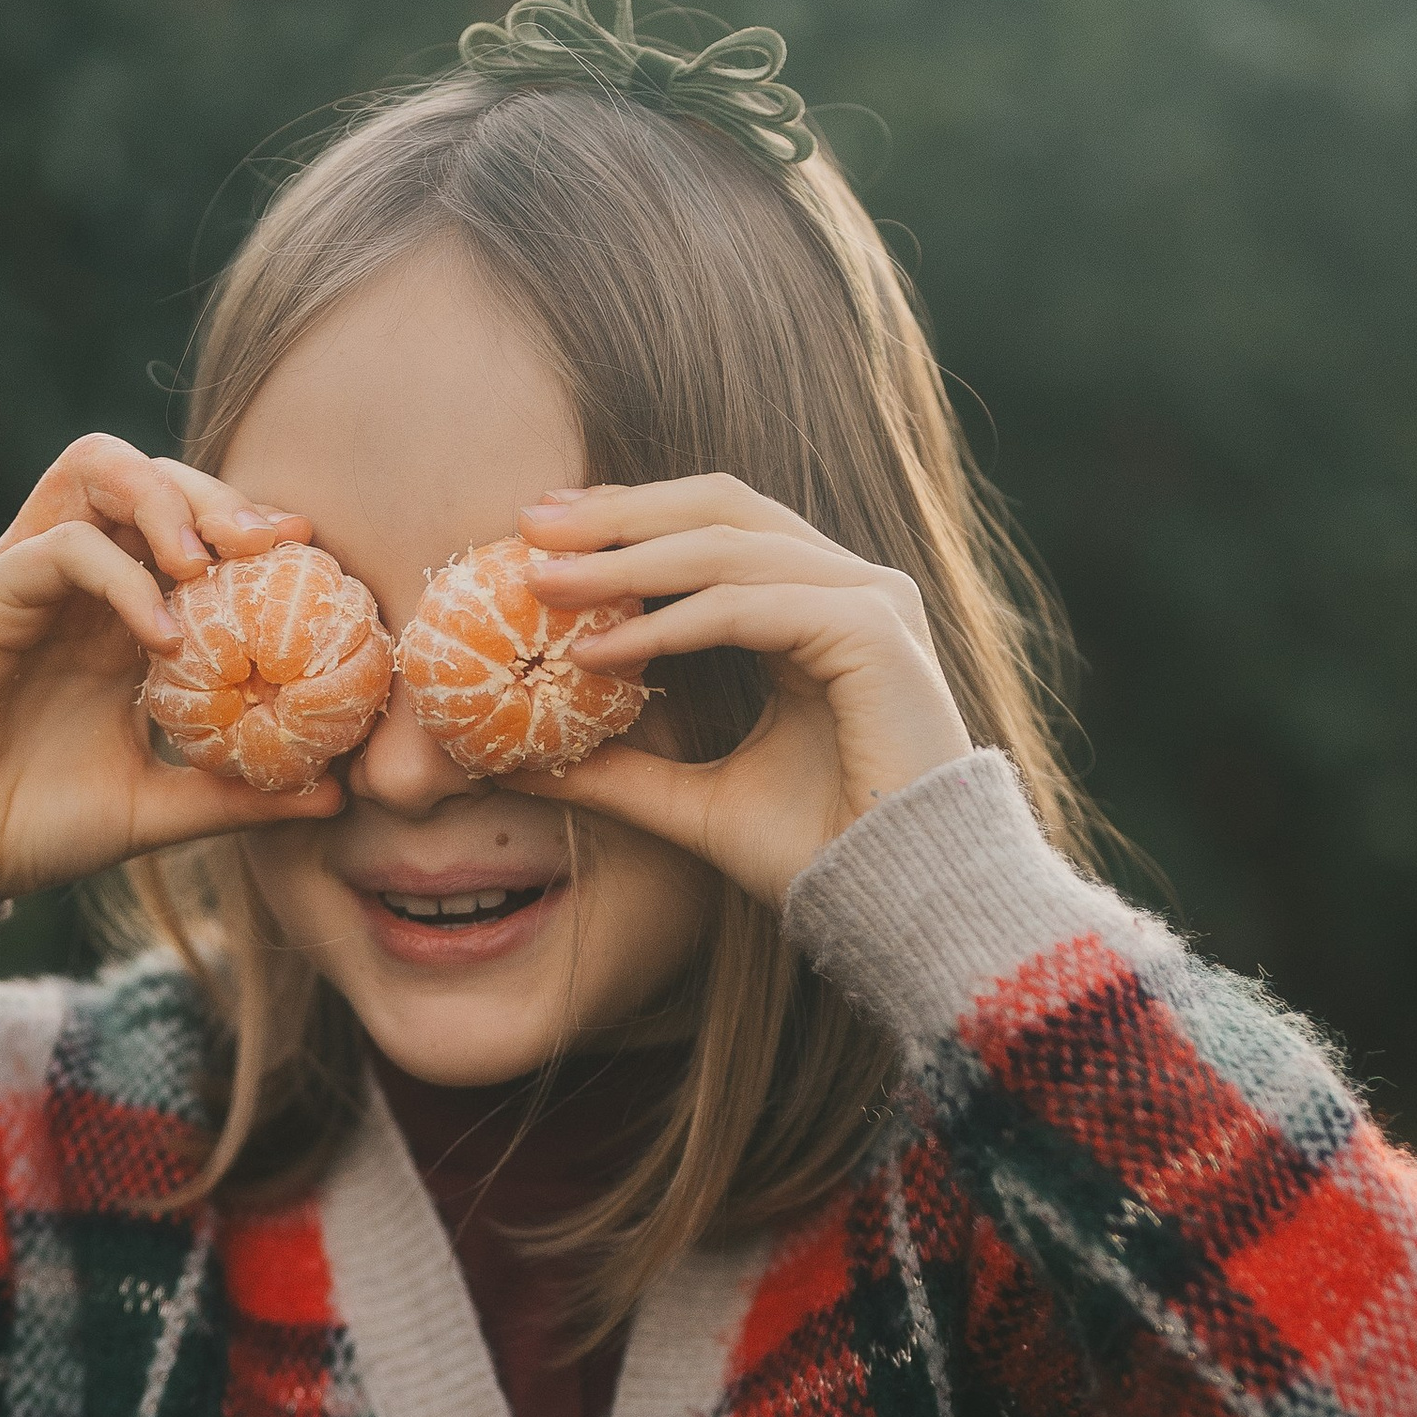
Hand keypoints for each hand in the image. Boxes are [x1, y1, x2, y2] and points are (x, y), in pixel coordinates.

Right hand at [0, 433, 343, 894]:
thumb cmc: (32, 827)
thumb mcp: (156, 810)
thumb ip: (236, 795)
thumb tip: (339, 794)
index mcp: (114, 618)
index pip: (186, 529)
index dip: (246, 524)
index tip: (311, 550)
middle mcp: (75, 583)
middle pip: (148, 478)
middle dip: (215, 495)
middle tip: (272, 542)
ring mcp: (27, 578)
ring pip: (95, 471)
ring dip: (163, 499)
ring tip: (208, 563)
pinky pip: (63, 545)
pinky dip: (122, 575)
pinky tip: (163, 634)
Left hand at [512, 478, 974, 908]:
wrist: (897, 907)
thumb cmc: (817, 855)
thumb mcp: (692, 804)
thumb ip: (618, 773)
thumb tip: (519, 767)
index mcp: (816, 608)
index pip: (715, 529)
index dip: (630, 517)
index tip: (542, 529)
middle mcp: (848, 590)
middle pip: (720, 509)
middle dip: (619, 511)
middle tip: (529, 521)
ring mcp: (868, 602)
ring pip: (727, 547)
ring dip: (627, 561)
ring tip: (542, 582)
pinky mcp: (872, 633)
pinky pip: (749, 607)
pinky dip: (670, 623)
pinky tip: (601, 650)